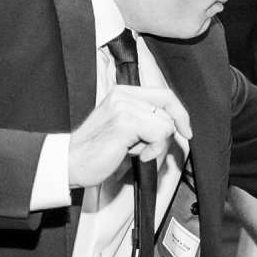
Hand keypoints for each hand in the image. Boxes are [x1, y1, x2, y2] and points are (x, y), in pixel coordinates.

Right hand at [65, 83, 190, 188]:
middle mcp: (122, 95)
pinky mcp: (124, 122)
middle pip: (169, 108)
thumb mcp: (125, 131)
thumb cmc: (96, 152)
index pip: (164, 94)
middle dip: (167, 134)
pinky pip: (159, 134)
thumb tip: (173, 128)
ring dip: (156, 145)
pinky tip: (136, 156)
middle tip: (152, 150)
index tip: (186, 131)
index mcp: (122, 93)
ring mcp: (123, 107)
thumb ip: (145, 122)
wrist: (70, 163)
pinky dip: (153, 150)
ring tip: (136, 153)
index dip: (180, 112)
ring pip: (166, 123)